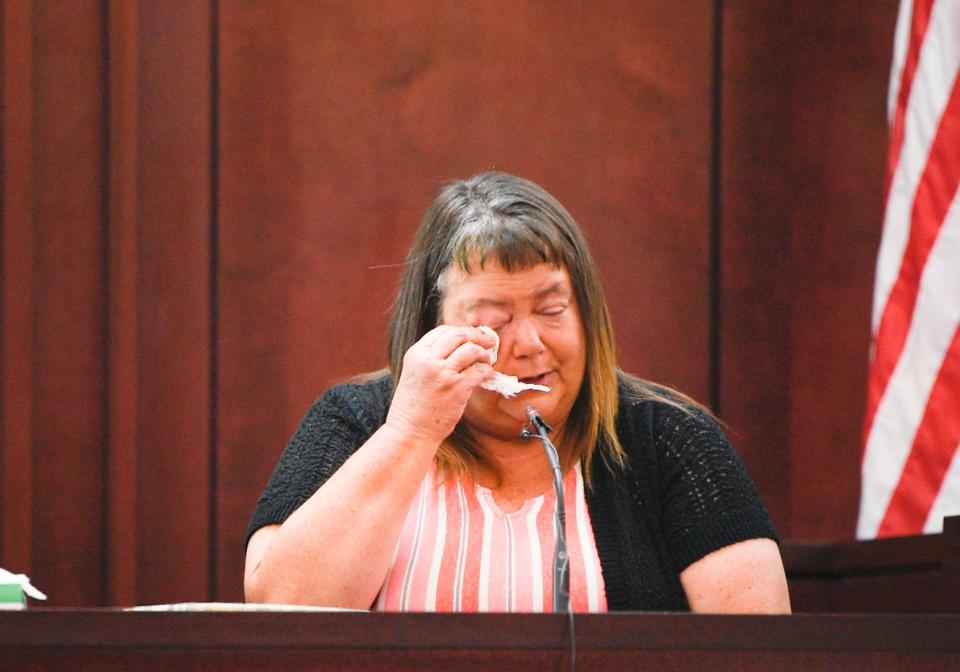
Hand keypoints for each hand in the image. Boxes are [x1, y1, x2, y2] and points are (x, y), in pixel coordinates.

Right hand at [385, 325, 496, 445]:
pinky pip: (480, 370)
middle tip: (489, 342)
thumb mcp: (415, 373)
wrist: (410, 431)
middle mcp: (428, 360)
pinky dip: (487, 371)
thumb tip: (461, 346)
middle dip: (478, 336)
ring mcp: (443, 373)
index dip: (462, 332)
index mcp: (416, 353)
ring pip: (472, 349)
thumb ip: (432, 358)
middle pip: (460, 335)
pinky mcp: (457, 387)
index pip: (444, 330)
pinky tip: (486, 376)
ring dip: (484, 354)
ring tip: (486, 362)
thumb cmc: (414, 406)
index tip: (472, 337)